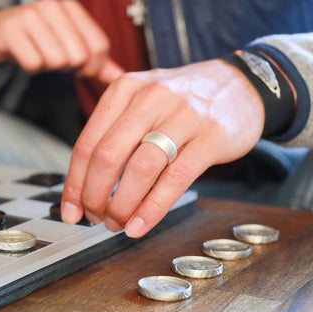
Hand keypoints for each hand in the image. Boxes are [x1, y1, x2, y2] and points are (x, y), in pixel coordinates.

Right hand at [0, 0, 123, 82]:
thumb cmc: (42, 40)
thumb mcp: (73, 46)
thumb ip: (99, 62)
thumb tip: (122, 78)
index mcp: (73, 7)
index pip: (100, 47)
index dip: (93, 66)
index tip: (80, 66)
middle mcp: (52, 5)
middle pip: (80, 56)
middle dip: (69, 67)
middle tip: (55, 58)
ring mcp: (29, 15)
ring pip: (57, 61)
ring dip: (49, 66)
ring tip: (39, 53)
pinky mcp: (10, 30)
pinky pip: (34, 64)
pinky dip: (31, 67)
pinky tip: (25, 55)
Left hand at [61, 59, 264, 237]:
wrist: (241, 85)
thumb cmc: (186, 100)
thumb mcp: (145, 98)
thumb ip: (117, 130)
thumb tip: (88, 182)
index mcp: (126, 89)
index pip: (88, 143)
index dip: (74, 184)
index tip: (71, 210)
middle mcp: (151, 98)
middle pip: (107, 157)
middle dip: (94, 197)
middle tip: (96, 217)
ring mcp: (184, 116)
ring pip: (139, 169)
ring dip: (122, 206)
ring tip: (118, 223)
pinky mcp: (211, 137)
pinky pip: (174, 180)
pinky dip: (152, 209)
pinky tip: (141, 226)